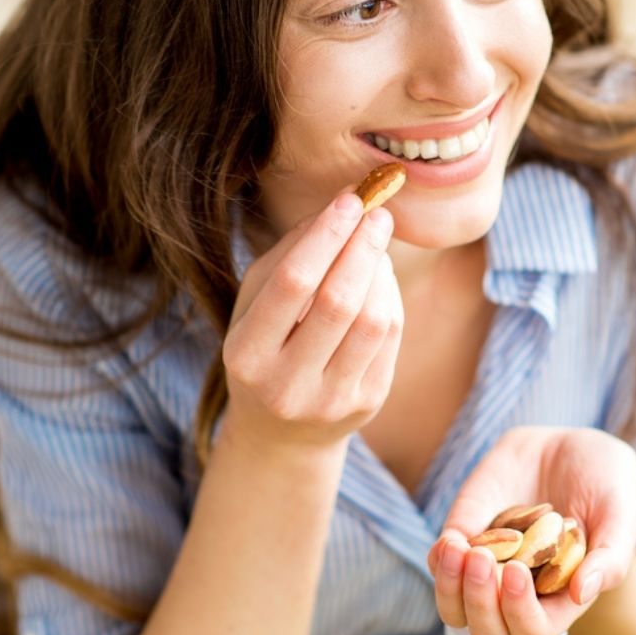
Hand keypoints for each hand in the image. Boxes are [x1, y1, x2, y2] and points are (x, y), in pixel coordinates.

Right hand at [218, 191, 402, 451]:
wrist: (281, 434)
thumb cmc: (265, 349)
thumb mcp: (254, 305)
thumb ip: (286, 255)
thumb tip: (338, 207)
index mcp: (246, 354)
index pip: (292, 283)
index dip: (326, 236)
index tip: (350, 200)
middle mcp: (286, 384)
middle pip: (339, 302)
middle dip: (363, 248)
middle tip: (379, 213)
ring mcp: (330, 400)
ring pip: (373, 320)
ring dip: (381, 271)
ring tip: (375, 246)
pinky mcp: (367, 404)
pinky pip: (390, 337)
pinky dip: (389, 296)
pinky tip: (380, 278)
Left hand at [427, 426, 635, 634]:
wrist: (570, 442)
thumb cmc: (606, 481)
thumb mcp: (621, 512)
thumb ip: (612, 556)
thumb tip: (582, 593)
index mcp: (560, 597)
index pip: (533, 633)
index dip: (521, 614)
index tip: (518, 571)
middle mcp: (521, 592)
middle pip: (488, 631)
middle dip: (480, 603)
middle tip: (484, 561)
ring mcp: (489, 567)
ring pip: (455, 609)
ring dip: (451, 588)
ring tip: (459, 550)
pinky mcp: (466, 536)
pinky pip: (440, 567)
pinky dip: (439, 561)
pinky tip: (451, 541)